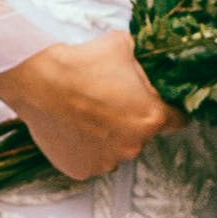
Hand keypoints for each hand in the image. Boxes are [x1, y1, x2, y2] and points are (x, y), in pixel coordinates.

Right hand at [0, 28, 172, 181]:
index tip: (159, 106)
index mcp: (151, 118)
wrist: (39, 79)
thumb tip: (141, 68)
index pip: (177, 120)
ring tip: (85, 115)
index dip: (169, 110)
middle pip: (141, 135)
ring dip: (107, 137)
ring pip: (115, 150)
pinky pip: (89, 159)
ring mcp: (106, 161)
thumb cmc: (81, 63)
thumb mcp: (124, 48)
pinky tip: (72, 127)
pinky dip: (84, 148)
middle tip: (107, 102)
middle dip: (130, 120)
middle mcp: (133, 145)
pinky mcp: (81, 170)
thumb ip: (140, 66)